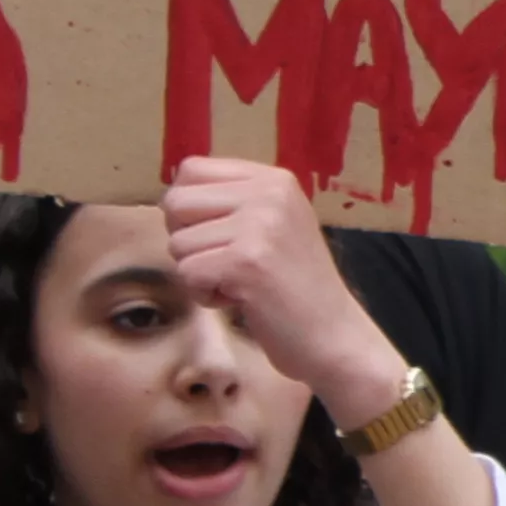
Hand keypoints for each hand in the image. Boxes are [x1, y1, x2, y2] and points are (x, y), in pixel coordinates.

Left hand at [161, 156, 408, 431]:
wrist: (334, 336)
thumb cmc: (296, 287)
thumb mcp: (275, 225)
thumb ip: (233, 203)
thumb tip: (170, 197)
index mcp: (274, 179)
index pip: (191, 170)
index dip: (187, 209)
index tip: (216, 237)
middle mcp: (268, 192)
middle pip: (176, 202)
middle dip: (187, 242)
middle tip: (224, 264)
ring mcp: (259, 225)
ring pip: (178, 243)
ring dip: (198, 274)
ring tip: (239, 284)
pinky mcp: (246, 262)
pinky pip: (187, 273)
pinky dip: (205, 296)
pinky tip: (239, 300)